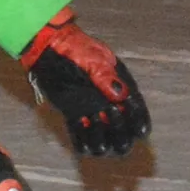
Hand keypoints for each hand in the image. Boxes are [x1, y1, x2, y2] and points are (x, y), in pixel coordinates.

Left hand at [21, 12, 150, 156]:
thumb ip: (106, 78)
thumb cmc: (75, 50)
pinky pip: (81, 139)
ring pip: (104, 141)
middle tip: (107, 115)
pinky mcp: (74, 115)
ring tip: (89, 119)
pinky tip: (78, 129)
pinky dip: (81, 141)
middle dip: (121, 134)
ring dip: (100, 137)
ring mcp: (92, 112)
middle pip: (124, 135)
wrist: (49, 49)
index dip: (140, 123)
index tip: (139, 130)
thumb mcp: (93, 60)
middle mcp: (109, 104)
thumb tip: (122, 95)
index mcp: (120, 88)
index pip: (137, 113)